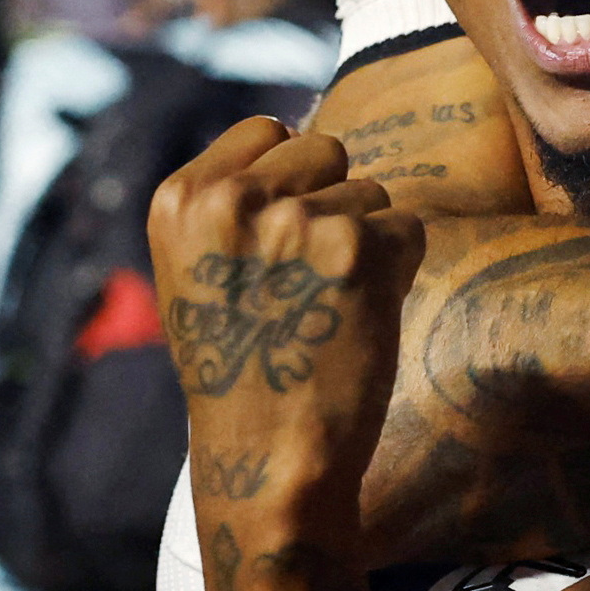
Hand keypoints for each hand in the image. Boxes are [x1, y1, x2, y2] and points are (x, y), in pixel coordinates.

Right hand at [151, 115, 423, 536]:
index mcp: (180, 199)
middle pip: (325, 148)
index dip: (290, 180)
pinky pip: (408, 228)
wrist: (267, 460)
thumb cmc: (240, 370)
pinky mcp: (358, 250)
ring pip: (371, 192)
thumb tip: (305, 136)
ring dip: (366, 243)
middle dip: (332, 203)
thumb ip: (236, 201)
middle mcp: (231, 199)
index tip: (279, 240)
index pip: (266, 130)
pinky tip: (361, 316)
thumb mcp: (200, 272)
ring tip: (329, 307)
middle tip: (309, 281)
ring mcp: (296, 221)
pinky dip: (399, 270)